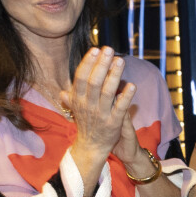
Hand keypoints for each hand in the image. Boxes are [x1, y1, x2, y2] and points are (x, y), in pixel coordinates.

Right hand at [63, 47, 136, 170]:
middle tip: (109, 49)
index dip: (88, 63)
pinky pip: (120, 108)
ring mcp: (101, 114)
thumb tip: (62, 91)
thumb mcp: (76, 110)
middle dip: (101, 65)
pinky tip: (132, 85)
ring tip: (121, 61)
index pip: (81, 78)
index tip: (95, 49)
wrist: (91, 147)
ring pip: (107, 92)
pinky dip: (126, 96)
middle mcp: (88, 105)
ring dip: (114, 76)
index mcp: (79, 100)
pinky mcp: (114, 122)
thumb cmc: (86, 124)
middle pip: (94, 82)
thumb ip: (72, 98)